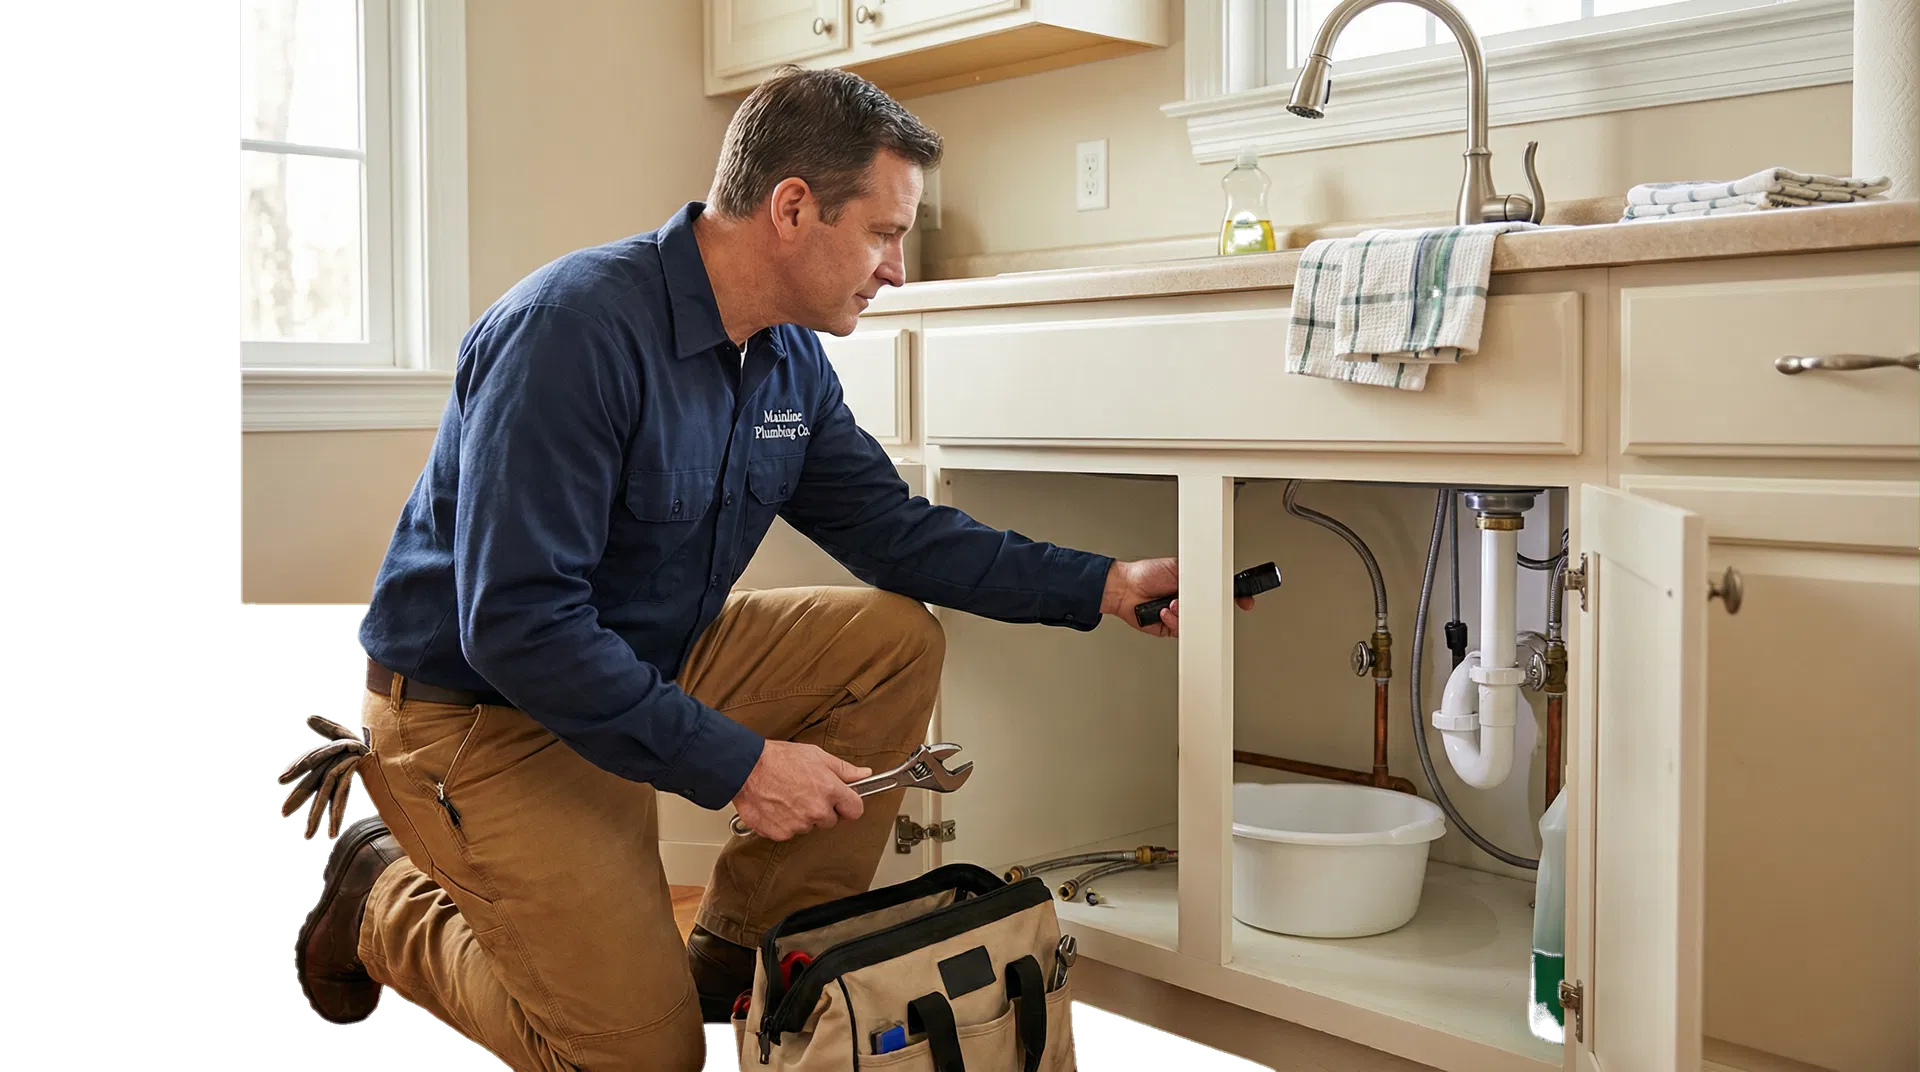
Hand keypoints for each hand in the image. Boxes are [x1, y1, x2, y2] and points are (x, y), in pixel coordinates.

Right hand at [729, 740, 872, 841]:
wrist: (745, 768)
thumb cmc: (778, 759)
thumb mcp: (816, 755)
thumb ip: (844, 769)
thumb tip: (864, 774)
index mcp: (830, 790)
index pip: (856, 810)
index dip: (848, 804)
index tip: (842, 801)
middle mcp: (816, 810)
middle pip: (830, 820)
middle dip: (822, 809)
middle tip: (805, 792)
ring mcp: (798, 824)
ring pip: (808, 826)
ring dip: (801, 816)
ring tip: (787, 795)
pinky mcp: (780, 833)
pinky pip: (789, 832)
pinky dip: (784, 822)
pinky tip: (776, 805)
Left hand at [1100, 558, 1254, 637]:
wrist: (1125, 589)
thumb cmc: (1146, 574)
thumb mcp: (1178, 568)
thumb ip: (1199, 574)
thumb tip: (1217, 576)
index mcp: (1195, 585)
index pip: (1220, 593)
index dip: (1234, 598)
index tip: (1245, 601)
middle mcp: (1190, 602)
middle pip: (1210, 612)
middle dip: (1206, 610)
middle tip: (1195, 603)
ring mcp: (1181, 616)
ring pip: (1196, 624)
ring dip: (1184, 614)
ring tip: (1172, 603)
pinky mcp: (1172, 629)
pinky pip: (1181, 631)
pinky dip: (1174, 621)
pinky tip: (1164, 611)